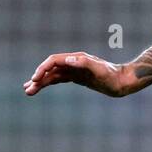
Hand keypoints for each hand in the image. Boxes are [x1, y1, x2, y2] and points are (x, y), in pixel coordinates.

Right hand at [23, 52, 137, 97]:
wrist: (123, 82)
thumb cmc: (112, 76)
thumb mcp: (100, 70)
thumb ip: (84, 63)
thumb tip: (67, 60)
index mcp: (76, 59)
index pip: (54, 61)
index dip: (43, 69)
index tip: (35, 80)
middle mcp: (74, 63)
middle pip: (50, 69)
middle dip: (38, 78)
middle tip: (27, 90)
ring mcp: (74, 71)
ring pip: (53, 76)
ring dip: (40, 83)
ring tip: (28, 92)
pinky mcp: (77, 78)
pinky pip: (59, 80)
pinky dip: (49, 83)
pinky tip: (40, 88)